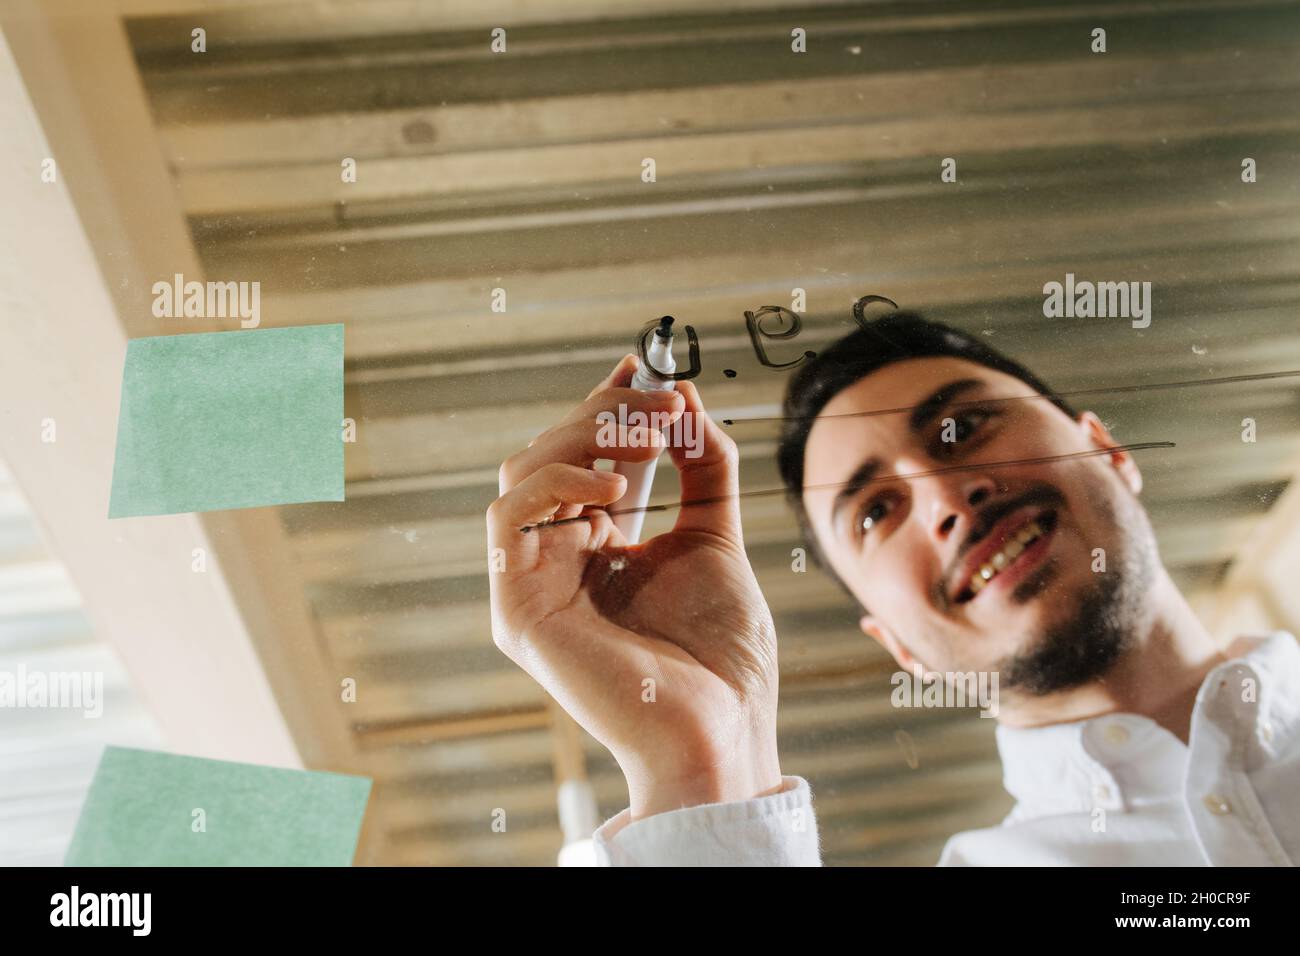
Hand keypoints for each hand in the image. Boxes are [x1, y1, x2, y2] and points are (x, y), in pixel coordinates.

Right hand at [487, 355, 782, 818]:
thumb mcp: (716, 538)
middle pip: (550, 452)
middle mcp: (558, 558)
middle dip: (607, 412)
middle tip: (666, 400)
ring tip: (647, 435)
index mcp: (600, 545)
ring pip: (522, 471)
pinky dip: (553, 482)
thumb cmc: (723, 652)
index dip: (607, 404)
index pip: (585, 456)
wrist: (723, 726)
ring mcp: (532, 583)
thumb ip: (703, 469)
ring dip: (582, 435)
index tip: (644, 360)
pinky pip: (506, 518)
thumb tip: (686, 397)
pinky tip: (610, 488)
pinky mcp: (516, 609)